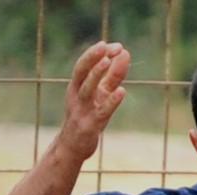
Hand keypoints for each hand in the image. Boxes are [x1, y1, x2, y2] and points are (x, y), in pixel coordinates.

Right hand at [60, 42, 129, 160]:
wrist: (72, 148)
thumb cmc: (86, 117)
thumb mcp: (99, 95)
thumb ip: (111, 76)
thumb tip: (124, 55)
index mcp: (76, 86)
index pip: (83, 65)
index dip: (95, 53)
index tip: (113, 45)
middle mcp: (76, 96)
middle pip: (82, 72)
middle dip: (92, 57)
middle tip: (106, 45)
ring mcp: (82, 111)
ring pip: (87, 89)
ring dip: (96, 74)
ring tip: (108, 61)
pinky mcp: (90, 126)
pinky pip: (101, 112)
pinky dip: (111, 102)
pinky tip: (122, 92)